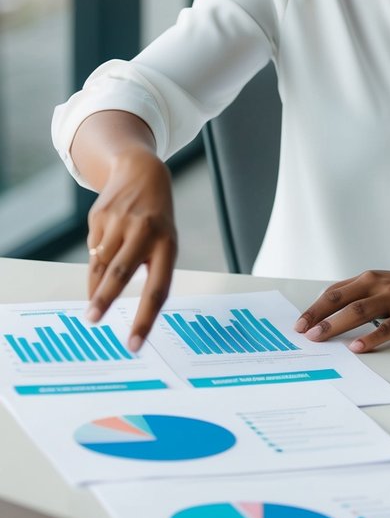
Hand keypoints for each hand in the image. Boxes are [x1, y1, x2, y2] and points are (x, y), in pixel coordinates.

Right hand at [85, 147, 177, 349]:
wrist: (141, 173)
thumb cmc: (155, 221)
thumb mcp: (164, 242)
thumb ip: (148, 269)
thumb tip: (114, 301)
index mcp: (168, 245)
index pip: (158, 289)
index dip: (145, 319)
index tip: (133, 344)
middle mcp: (145, 232)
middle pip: (121, 274)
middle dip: (104, 300)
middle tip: (92, 321)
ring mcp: (121, 222)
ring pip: (101, 265)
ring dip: (95, 290)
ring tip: (93, 309)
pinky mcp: (100, 215)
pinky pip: (93, 249)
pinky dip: (95, 262)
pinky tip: (102, 258)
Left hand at [294, 269, 389, 352]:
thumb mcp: (384, 284)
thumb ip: (359, 294)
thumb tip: (329, 311)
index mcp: (369, 279)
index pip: (334, 291)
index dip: (315, 307)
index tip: (299, 323)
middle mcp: (379, 286)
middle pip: (341, 299)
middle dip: (318, 316)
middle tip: (302, 331)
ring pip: (359, 311)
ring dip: (336, 325)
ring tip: (319, 337)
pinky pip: (386, 328)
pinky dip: (370, 338)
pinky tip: (357, 347)